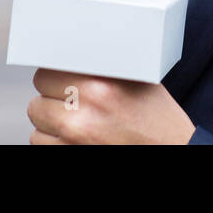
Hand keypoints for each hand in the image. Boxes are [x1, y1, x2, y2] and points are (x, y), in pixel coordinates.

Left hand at [27, 68, 195, 144]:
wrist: (175, 151)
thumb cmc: (159, 120)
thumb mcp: (138, 81)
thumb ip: (104, 69)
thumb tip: (74, 56)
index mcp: (99, 86)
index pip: (47, 73)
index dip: (56, 77)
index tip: (63, 80)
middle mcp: (83, 114)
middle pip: (37, 102)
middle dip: (52, 102)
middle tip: (72, 103)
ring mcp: (74, 140)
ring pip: (37, 127)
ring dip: (51, 125)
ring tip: (76, 122)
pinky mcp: (69, 156)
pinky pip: (41, 146)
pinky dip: (54, 143)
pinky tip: (76, 138)